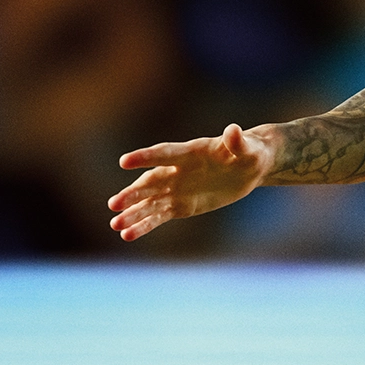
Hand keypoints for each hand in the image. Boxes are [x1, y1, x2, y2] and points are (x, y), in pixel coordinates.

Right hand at [107, 123, 269, 240]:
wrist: (250, 166)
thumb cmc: (250, 152)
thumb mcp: (248, 148)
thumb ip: (237, 142)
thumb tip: (233, 130)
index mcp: (190, 152)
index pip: (164, 154)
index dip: (145, 157)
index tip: (124, 161)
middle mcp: (178, 170)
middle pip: (151, 182)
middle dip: (133, 193)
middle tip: (114, 204)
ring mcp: (178, 189)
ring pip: (151, 202)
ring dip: (133, 213)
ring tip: (115, 225)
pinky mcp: (182, 206)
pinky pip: (160, 216)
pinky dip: (144, 225)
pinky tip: (127, 234)